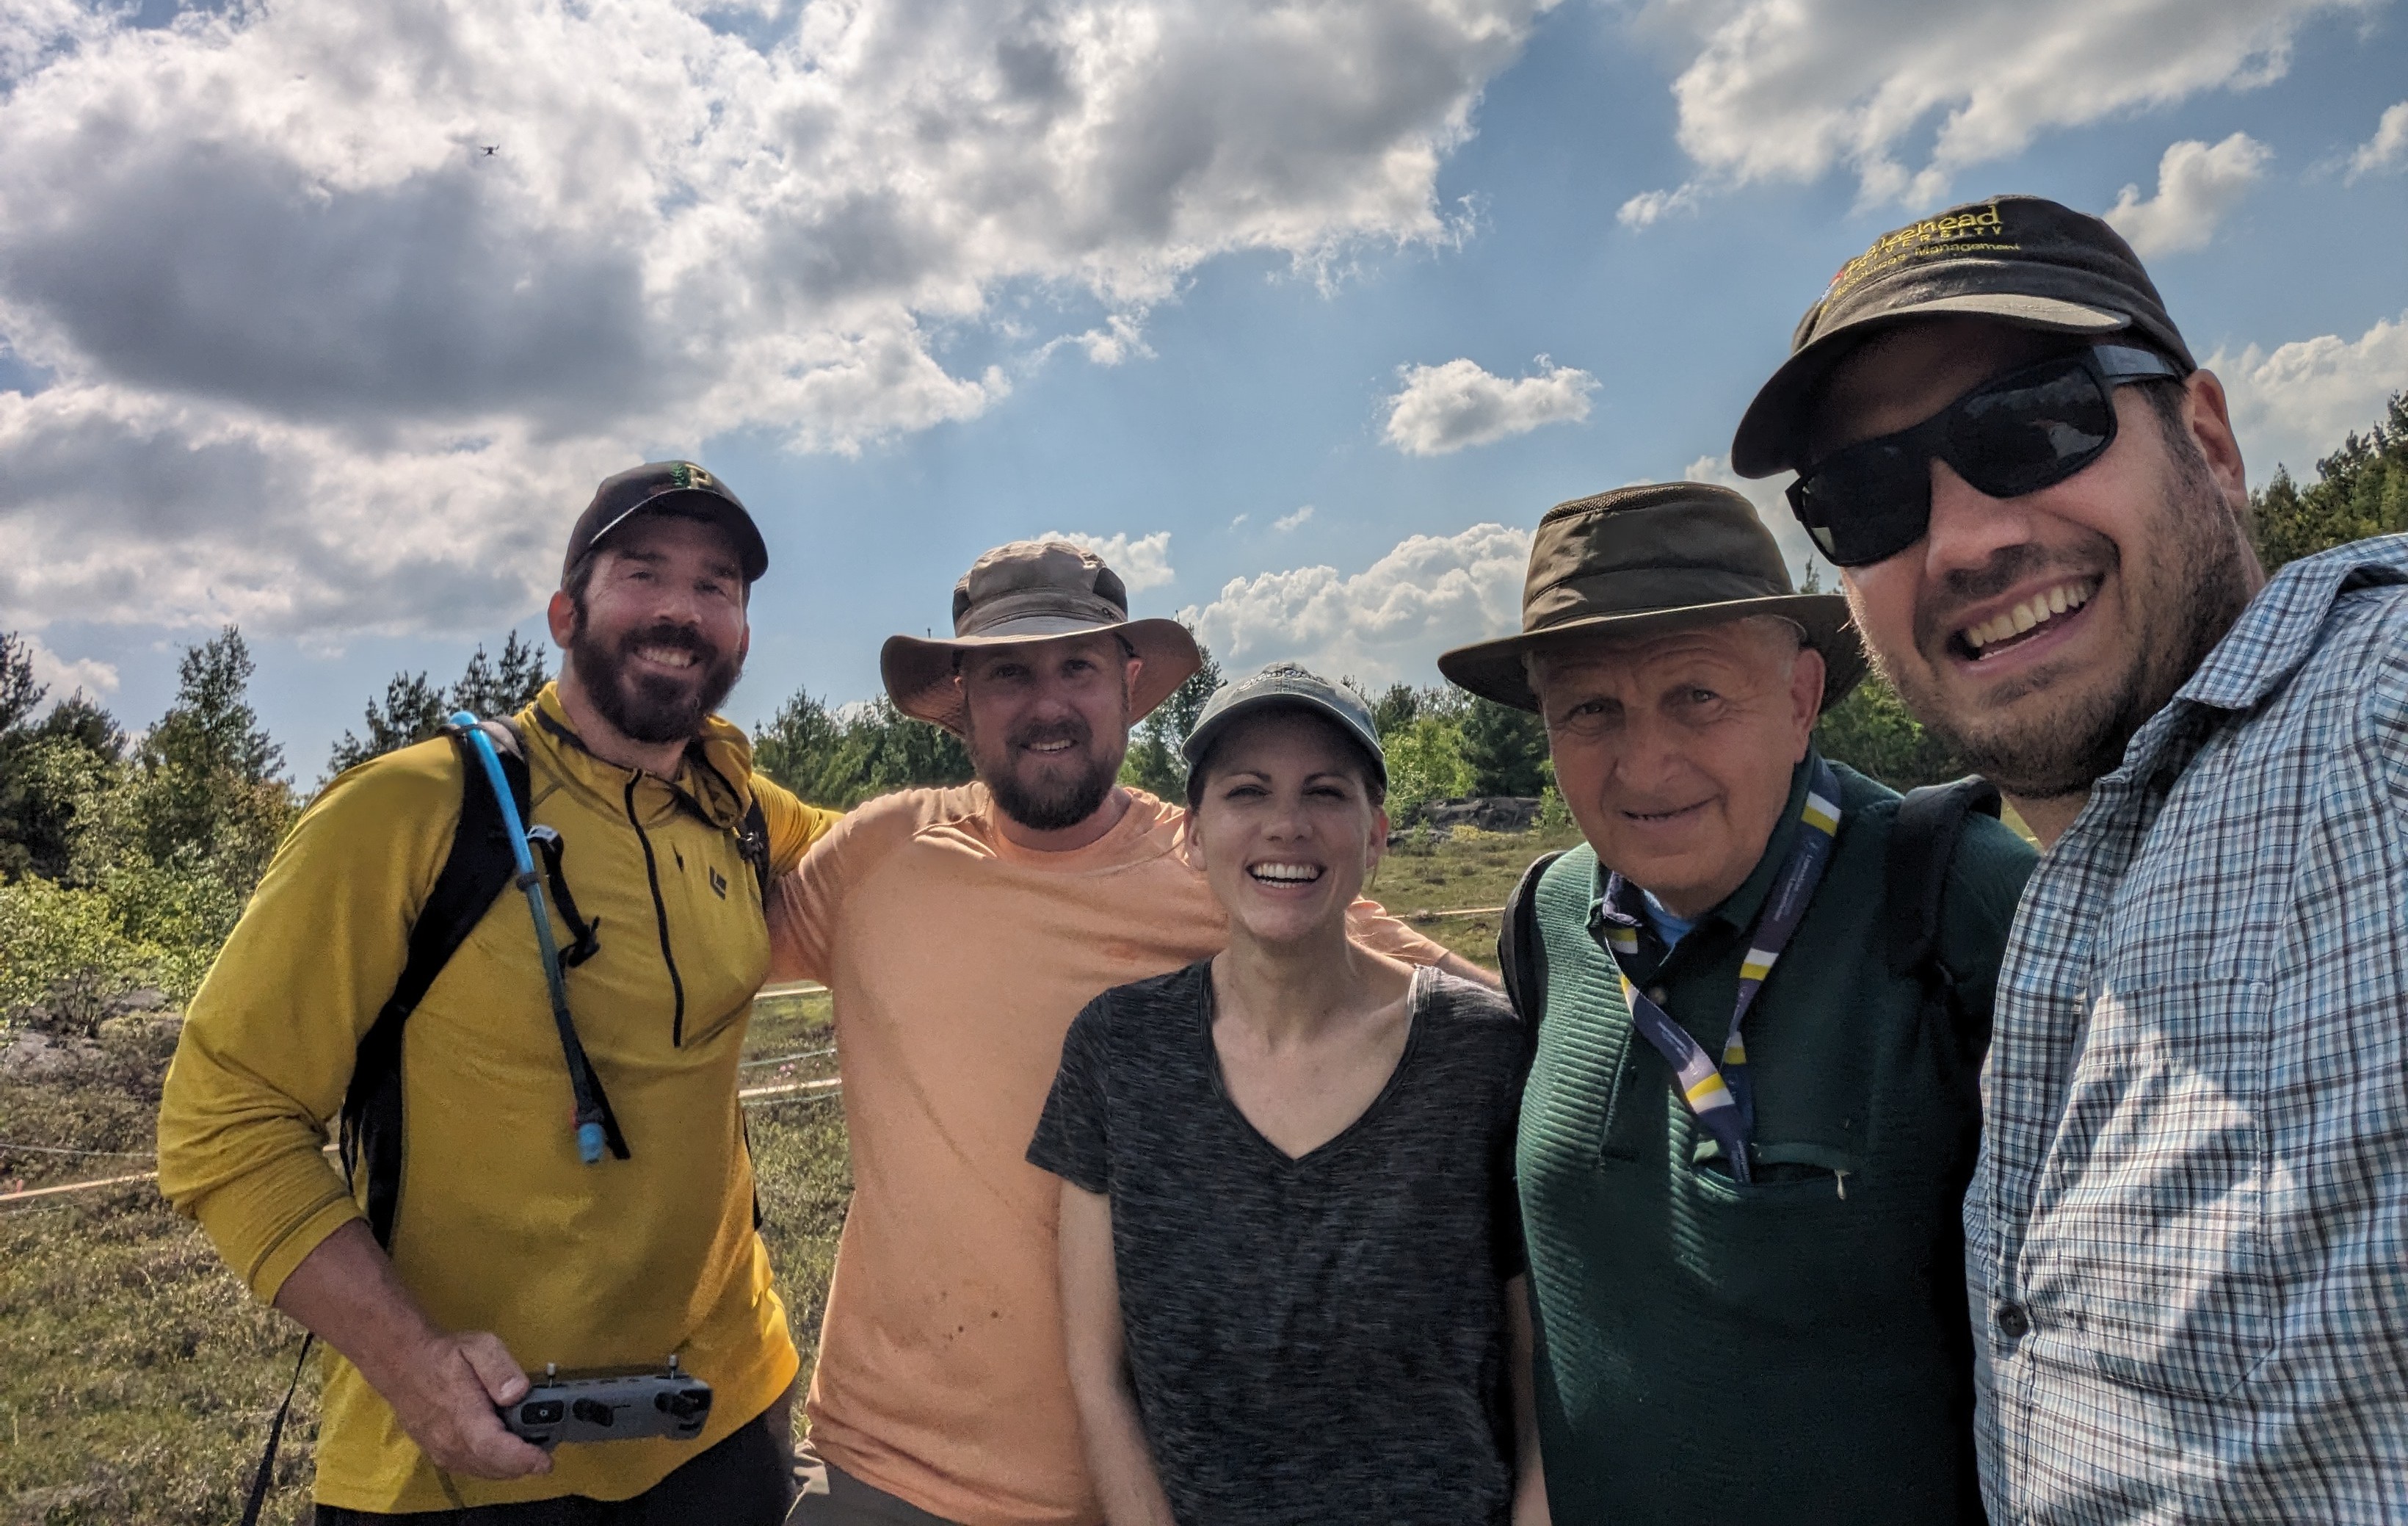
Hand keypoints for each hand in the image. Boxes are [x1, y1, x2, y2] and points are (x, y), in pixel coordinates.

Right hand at [382, 1329, 552, 1479]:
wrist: (402, 1365)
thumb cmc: (444, 1356)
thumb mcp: (479, 1347)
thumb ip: (501, 1369)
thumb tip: (519, 1393)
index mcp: (463, 1417)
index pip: (495, 1450)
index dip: (523, 1460)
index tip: (546, 1462)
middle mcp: (451, 1443)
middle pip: (495, 1467)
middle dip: (524, 1463)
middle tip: (545, 1448)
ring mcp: (443, 1453)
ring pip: (485, 1471)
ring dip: (510, 1466)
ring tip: (529, 1447)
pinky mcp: (439, 1455)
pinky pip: (472, 1468)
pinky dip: (493, 1465)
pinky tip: (505, 1450)